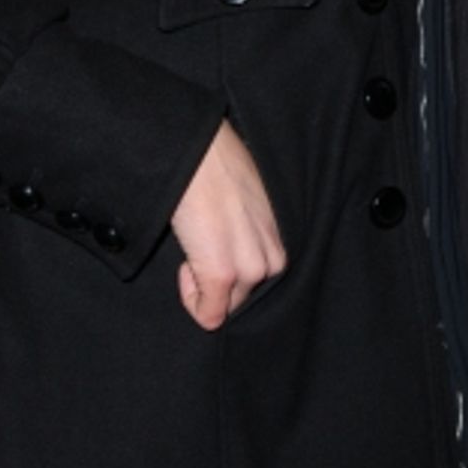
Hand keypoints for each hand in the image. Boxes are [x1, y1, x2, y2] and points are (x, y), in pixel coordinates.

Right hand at [171, 120, 286, 329]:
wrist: (198, 153)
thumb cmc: (217, 166)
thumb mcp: (248, 202)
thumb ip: (250, 232)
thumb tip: (233, 246)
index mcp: (281, 238)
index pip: (260, 279)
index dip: (232, 269)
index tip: (215, 245)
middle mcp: (274, 257)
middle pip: (245, 295)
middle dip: (220, 282)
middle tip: (200, 248)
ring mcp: (250, 268)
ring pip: (227, 305)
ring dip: (205, 288)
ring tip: (195, 249)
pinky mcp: (223, 274)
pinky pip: (209, 315)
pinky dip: (193, 300)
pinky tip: (186, 268)